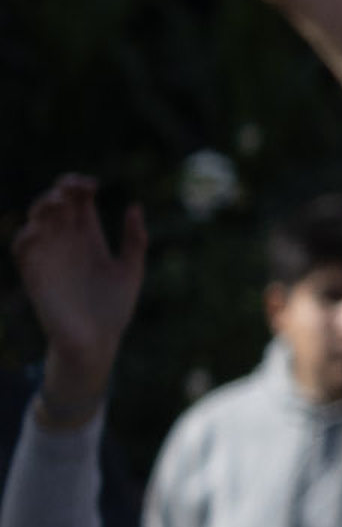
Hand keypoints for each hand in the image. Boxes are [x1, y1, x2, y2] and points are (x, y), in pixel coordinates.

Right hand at [17, 176, 141, 419]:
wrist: (97, 342)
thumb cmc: (114, 308)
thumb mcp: (131, 270)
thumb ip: (134, 240)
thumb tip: (135, 206)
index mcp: (89, 238)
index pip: (78, 203)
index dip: (80, 187)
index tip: (93, 184)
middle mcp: (66, 243)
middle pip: (55, 206)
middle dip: (60, 191)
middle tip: (74, 187)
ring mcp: (49, 257)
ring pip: (36, 221)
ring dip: (42, 208)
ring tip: (58, 201)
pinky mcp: (35, 275)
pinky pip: (22, 249)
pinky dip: (26, 235)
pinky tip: (39, 228)